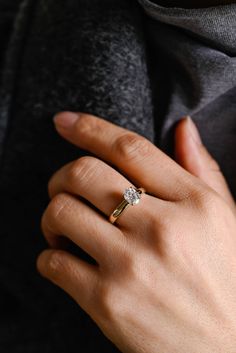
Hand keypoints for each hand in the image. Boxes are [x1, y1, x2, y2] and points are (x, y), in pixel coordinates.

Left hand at [37, 112, 235, 352]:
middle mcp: (162, 229)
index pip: (130, 148)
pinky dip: (50, 255)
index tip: (65, 122)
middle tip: (66, 189)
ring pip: (61, 212)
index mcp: (194, 203)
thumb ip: (202, 169)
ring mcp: (131, 266)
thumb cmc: (226, 280)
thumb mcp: (225, 219)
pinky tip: (68, 259)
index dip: (90, 128)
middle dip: (63, 175)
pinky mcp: (107, 303)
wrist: (227, 350)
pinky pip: (53, 261)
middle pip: (85, 173)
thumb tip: (183, 126)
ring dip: (52, 215)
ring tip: (66, 228)